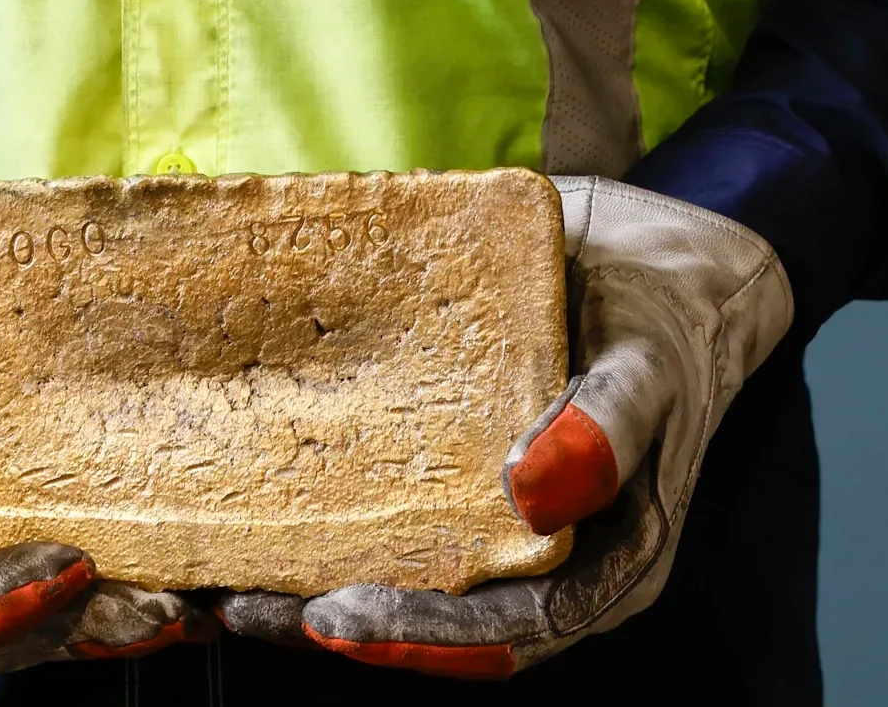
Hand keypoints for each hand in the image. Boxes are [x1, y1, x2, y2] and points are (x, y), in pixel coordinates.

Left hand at [222, 178, 792, 679]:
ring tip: (224, 582)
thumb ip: (608, 421)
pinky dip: (333, 522)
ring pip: (412, 581)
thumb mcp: (651, 357)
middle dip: (344, 623)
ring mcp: (505, 523)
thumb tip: (534, 494)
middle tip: (244, 607)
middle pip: (445, 623)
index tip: (335, 616)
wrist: (660, 255)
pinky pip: (399, 515)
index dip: (421, 632)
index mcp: (610, 558)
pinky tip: (258, 509)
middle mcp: (553, 561)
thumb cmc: (663, 312)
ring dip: (320, 588)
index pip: (509, 627)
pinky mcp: (465, 474)